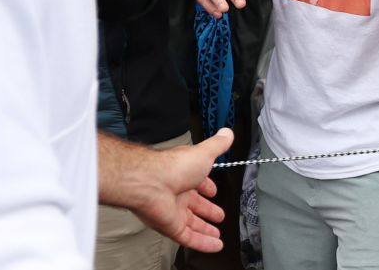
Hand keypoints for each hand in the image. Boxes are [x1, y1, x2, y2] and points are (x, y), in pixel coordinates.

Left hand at [133, 129, 233, 252]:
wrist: (150, 182)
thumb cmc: (173, 166)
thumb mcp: (203, 152)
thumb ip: (217, 145)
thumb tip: (227, 133)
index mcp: (185, 174)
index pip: (198, 182)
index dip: (207, 187)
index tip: (213, 191)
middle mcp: (178, 193)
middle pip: (195, 206)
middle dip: (207, 211)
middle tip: (218, 215)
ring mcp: (173, 211)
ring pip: (192, 224)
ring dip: (205, 230)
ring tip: (217, 235)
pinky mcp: (171, 227)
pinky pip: (189, 238)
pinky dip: (203, 243)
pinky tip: (214, 246)